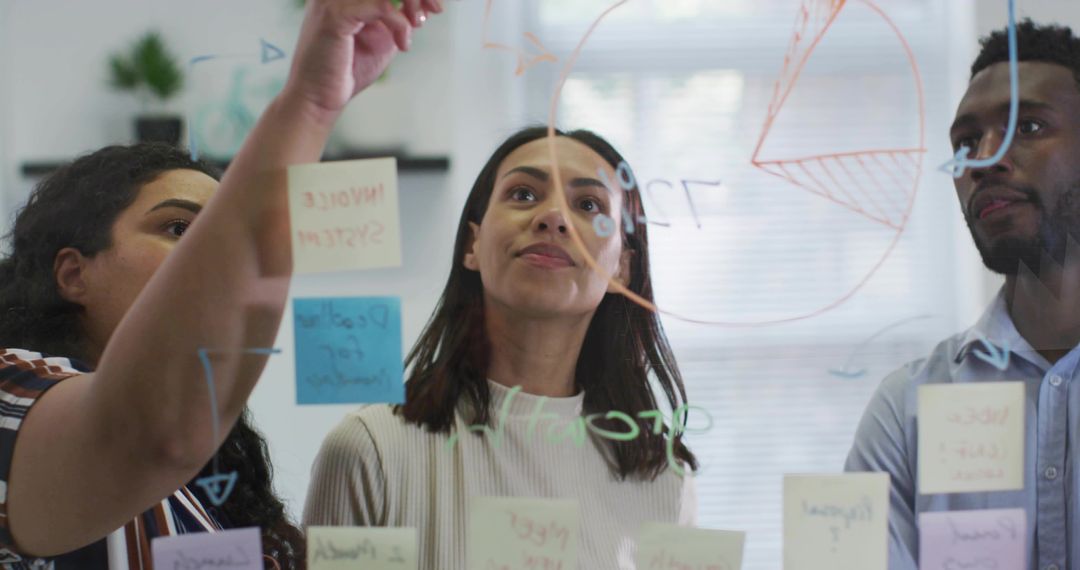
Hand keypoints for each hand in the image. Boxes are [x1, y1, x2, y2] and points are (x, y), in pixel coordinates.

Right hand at [283, 0, 443, 119]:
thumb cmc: (347, 71)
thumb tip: (423, 3)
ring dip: (411, 0)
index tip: (433, 7)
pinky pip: (382, 6)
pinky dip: (400, 24)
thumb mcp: (382, 39)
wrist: (319, 99)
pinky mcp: (335, 15)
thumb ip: (398, 18)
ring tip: (417, 24)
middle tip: (434, 10)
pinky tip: (402, 44)